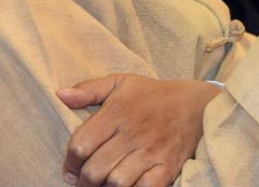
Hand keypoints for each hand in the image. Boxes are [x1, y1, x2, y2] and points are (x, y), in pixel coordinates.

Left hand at [57, 74, 220, 186]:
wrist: (197, 104)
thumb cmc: (154, 94)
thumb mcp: (122, 82)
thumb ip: (90, 88)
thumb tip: (61, 95)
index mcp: (117, 111)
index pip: (80, 145)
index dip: (69, 162)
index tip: (70, 168)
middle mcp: (132, 133)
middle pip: (94, 170)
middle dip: (83, 182)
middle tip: (84, 182)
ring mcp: (151, 151)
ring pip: (116, 183)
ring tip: (102, 186)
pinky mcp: (168, 166)